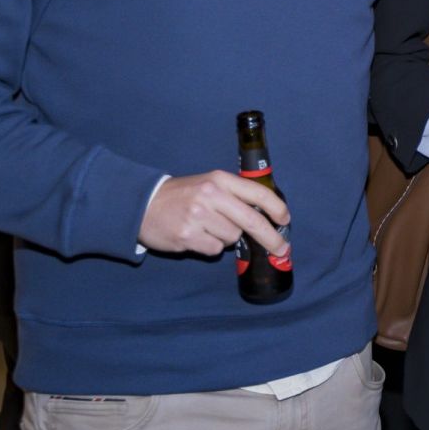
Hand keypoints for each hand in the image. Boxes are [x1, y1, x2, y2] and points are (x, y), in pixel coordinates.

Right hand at [138, 170, 289, 257]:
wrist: (143, 204)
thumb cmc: (182, 196)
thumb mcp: (209, 184)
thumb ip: (234, 195)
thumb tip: (266, 216)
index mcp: (220, 180)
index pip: (258, 193)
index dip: (277, 208)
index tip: (285, 220)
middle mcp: (211, 195)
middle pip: (252, 220)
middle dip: (271, 237)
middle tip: (281, 248)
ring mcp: (198, 216)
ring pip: (232, 237)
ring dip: (225, 238)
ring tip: (207, 227)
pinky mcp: (187, 236)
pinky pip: (214, 250)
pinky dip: (210, 247)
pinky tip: (197, 236)